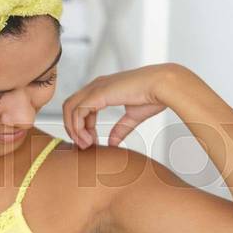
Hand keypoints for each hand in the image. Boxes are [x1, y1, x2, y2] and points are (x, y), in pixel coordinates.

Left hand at [62, 62, 185, 148]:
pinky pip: (77, 111)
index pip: (80, 107)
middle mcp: (96, 86)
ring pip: (69, 108)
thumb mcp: (133, 116)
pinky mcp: (98, 93)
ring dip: (74, 129)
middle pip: (69, 107)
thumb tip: (112, 142)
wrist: (163, 87)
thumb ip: (121, 128)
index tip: (92, 142)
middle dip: (73, 128)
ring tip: (86, 145)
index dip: (82, 126)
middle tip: (84, 145)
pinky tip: (89, 139)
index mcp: (102, 89)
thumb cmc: (153, 96)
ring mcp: (95, 88)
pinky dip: (78, 127)